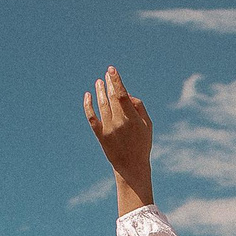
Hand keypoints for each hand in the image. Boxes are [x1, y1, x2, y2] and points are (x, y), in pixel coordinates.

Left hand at [84, 65, 155, 213]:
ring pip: (101, 105)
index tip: (112, 70)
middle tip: (107, 73)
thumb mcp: (147, 125)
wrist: (131, 166)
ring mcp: (108, 129)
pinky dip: (88, 105)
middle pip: (111, 97)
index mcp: (132, 119)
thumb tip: (126, 94)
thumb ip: (139, 107)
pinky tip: (88, 95)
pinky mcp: (100, 135)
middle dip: (109, 83)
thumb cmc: (142, 144)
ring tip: (99, 81)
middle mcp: (118, 122)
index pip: (121, 95)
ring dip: (100, 91)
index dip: (116, 81)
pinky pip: (91, 117)